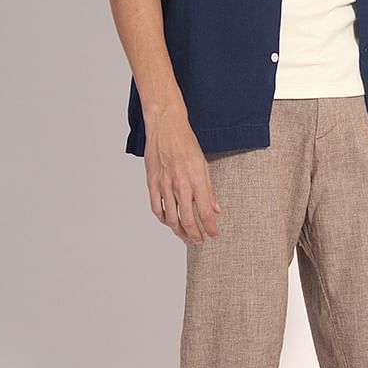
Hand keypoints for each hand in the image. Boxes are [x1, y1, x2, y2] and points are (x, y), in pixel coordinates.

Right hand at [144, 110, 221, 242]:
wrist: (165, 127)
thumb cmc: (185, 142)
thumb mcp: (203, 164)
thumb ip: (209, 189)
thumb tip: (215, 209)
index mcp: (196, 180)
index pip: (205, 212)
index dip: (210, 228)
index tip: (213, 235)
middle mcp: (180, 185)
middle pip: (188, 220)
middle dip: (195, 235)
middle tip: (199, 241)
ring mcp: (164, 185)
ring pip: (171, 218)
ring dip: (179, 231)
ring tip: (185, 236)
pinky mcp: (152, 183)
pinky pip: (156, 208)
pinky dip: (163, 219)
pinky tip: (169, 222)